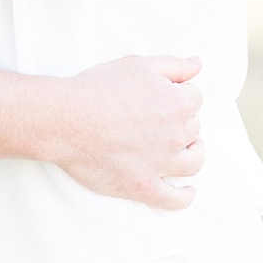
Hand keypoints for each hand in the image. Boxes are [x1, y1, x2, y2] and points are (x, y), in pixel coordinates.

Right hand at [51, 55, 204, 211]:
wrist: (64, 119)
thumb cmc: (97, 89)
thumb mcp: (136, 65)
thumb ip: (174, 65)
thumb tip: (198, 63)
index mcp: (177, 103)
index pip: (195, 99)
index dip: (178, 94)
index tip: (161, 97)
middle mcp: (176, 135)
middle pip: (194, 128)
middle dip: (180, 122)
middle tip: (155, 119)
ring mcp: (162, 164)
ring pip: (193, 162)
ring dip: (191, 154)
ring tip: (179, 149)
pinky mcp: (144, 187)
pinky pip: (176, 199)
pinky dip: (185, 195)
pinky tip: (184, 188)